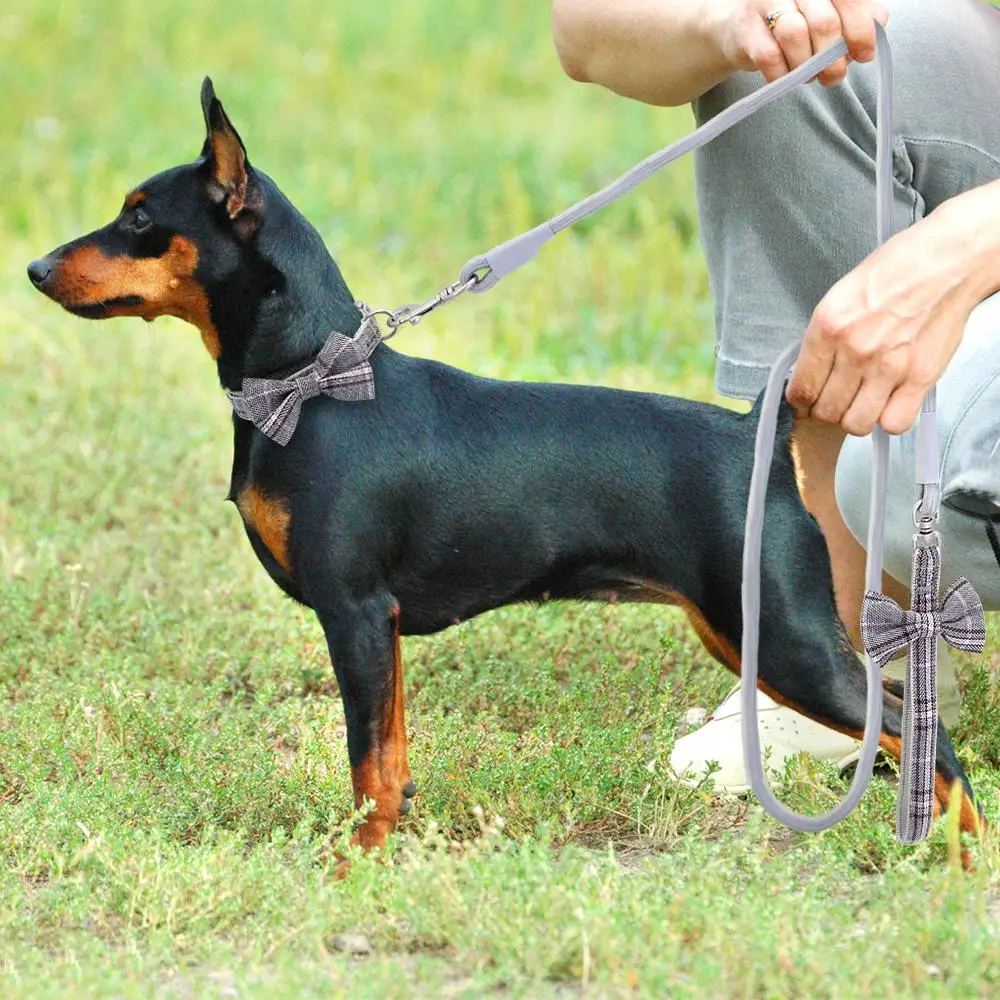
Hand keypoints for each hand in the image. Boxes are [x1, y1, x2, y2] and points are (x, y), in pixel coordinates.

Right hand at [713, 0, 888, 87]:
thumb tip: (878, 23)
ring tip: (808, 77)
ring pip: (795, 35)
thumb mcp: (827, 13)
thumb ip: (857, 14)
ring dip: (806, 66)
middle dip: (833, 58)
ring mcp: (765, 2)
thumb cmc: (791, 20)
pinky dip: (782, 74)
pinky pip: (769, 57)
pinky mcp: (745, 28)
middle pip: (824, 21)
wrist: (738, 27)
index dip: (861, 29)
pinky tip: (785, 76)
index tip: (864, 54)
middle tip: (834, 76)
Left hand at [785, 204, 985, 436]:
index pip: (801, 389)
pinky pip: (895, 423)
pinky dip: (890, 420)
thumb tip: (810, 375)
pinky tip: (889, 403)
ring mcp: (888, 367)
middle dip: (827, 410)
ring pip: (856, 424)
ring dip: (856, 418)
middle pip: (826, 412)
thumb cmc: (895, 273)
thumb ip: (823, 340)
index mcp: (828, 328)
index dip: (801, 401)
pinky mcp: (920, 378)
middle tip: (837, 399)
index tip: (807, 401)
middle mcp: (855, 351)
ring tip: (862, 402)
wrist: (946, 263)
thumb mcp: (840, 298)